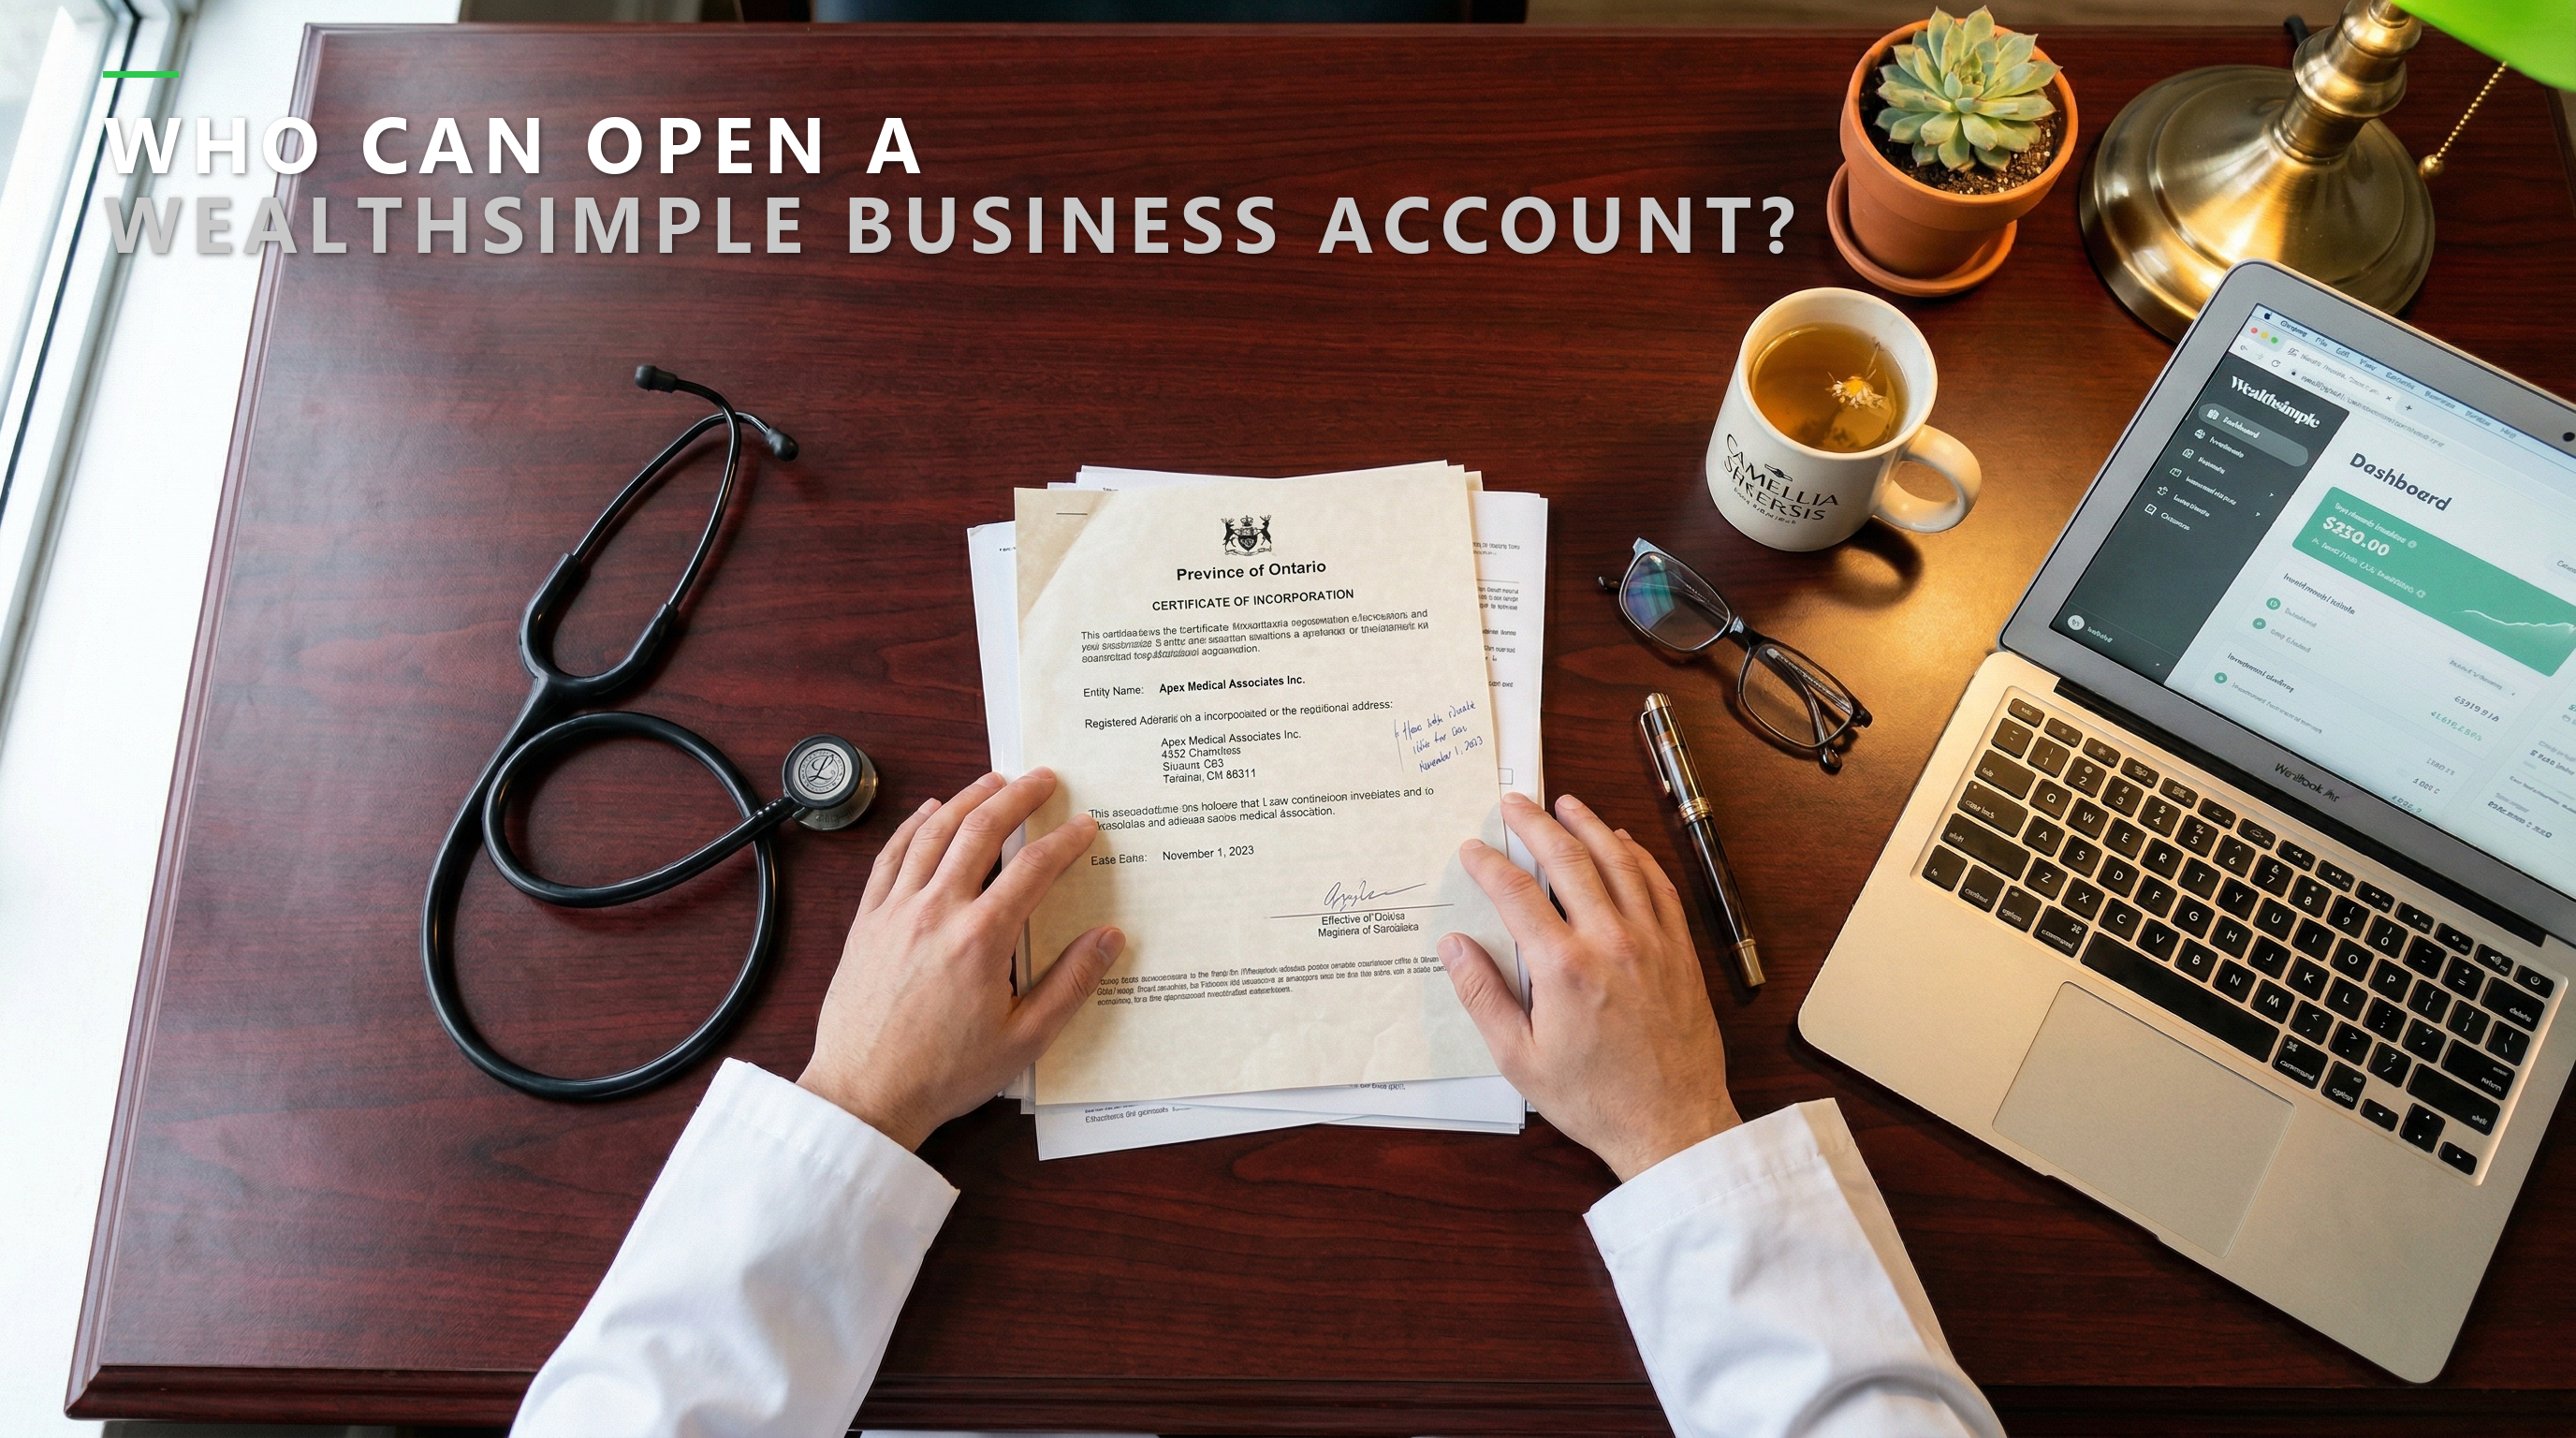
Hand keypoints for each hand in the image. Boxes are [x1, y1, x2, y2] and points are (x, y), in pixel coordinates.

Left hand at [796, 769, 1119, 1149]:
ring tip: (993, 780)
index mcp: (980, 939)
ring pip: (932, 834)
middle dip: (1016, 796)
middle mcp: (936, 912)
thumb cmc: (944, 1073)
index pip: (1033, 869)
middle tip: (1042, 777)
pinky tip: (928, 812)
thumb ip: (1070, 984)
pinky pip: (890, 857)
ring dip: (967, 799)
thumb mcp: (1024, 1039)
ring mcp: (895, 912)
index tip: (1085, 825)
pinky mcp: (866, 922)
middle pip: (980, 831)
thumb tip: (1108, 939)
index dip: (1064, 841)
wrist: (866, 1093)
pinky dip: (912, 826)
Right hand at [1439, 791, 1740, 1181]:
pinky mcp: (1680, 951)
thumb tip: (1454, 946)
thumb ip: (1482, 995)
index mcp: (1563, 968)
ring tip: (1565, 804)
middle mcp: (1610, 942)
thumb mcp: (1518, 1058)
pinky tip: (1622, 842)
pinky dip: (1638, 856)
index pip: (1517, 894)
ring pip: (1618, 862)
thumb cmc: (1593, 1098)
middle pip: (1568, 860)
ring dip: (1589, 826)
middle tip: (1514, 802)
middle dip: (1536, 824)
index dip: (1490, 865)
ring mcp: (1651, 942)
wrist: (1671, 1123)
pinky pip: (1659, 886)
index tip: (1473, 849)